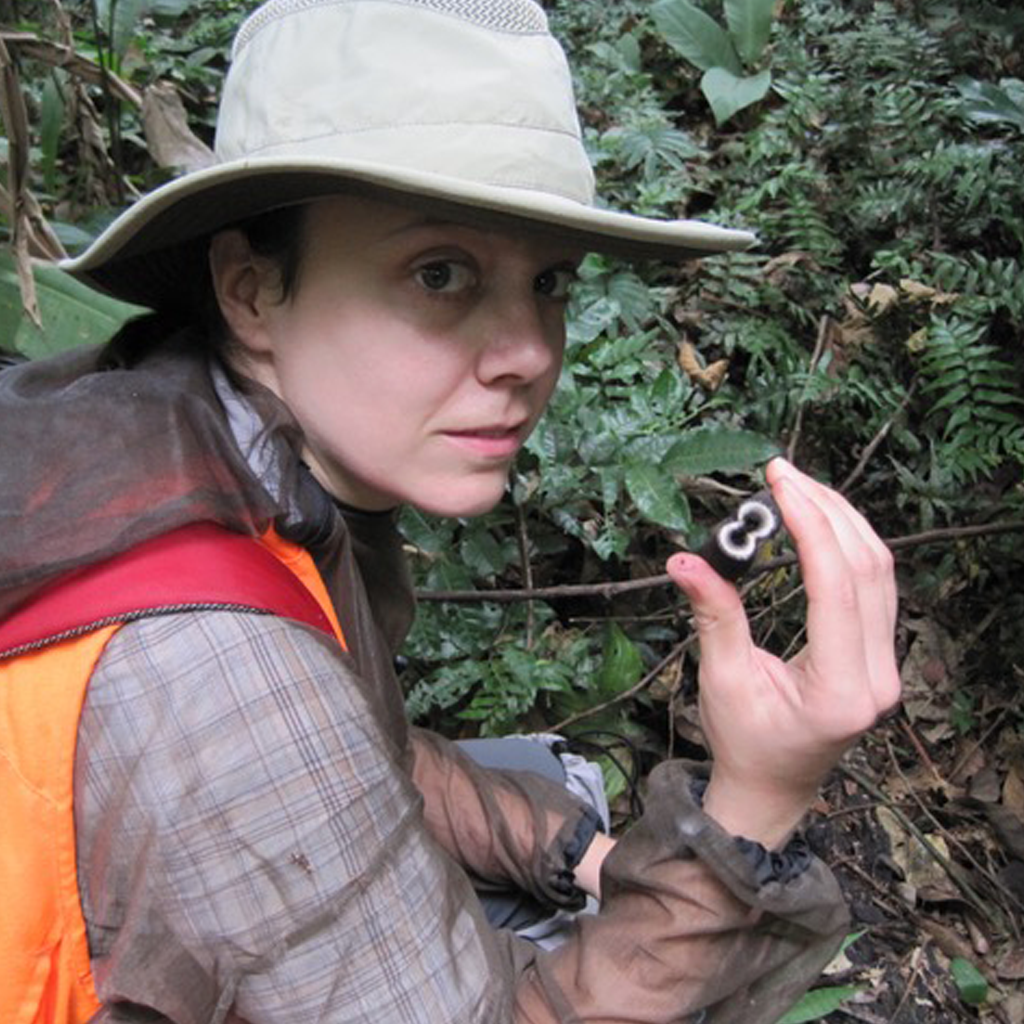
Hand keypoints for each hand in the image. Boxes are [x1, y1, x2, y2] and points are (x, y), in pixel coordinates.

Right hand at [667, 457, 900, 847]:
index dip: (810, 526)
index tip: (780, 484)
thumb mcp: (723, 681)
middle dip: (827, 510)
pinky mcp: (879, 656)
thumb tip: (684, 561)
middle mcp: (878, 676)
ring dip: (841, 521)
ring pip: (880, 573)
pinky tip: (820, 521)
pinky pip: (876, 587)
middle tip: (783, 473)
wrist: (772, 787)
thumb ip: (714, 616)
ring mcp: (887, 666)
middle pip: (869, 569)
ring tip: (797, 487)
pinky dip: (848, 546)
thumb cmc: (745, 744)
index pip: (836, 586)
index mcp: (843, 689)